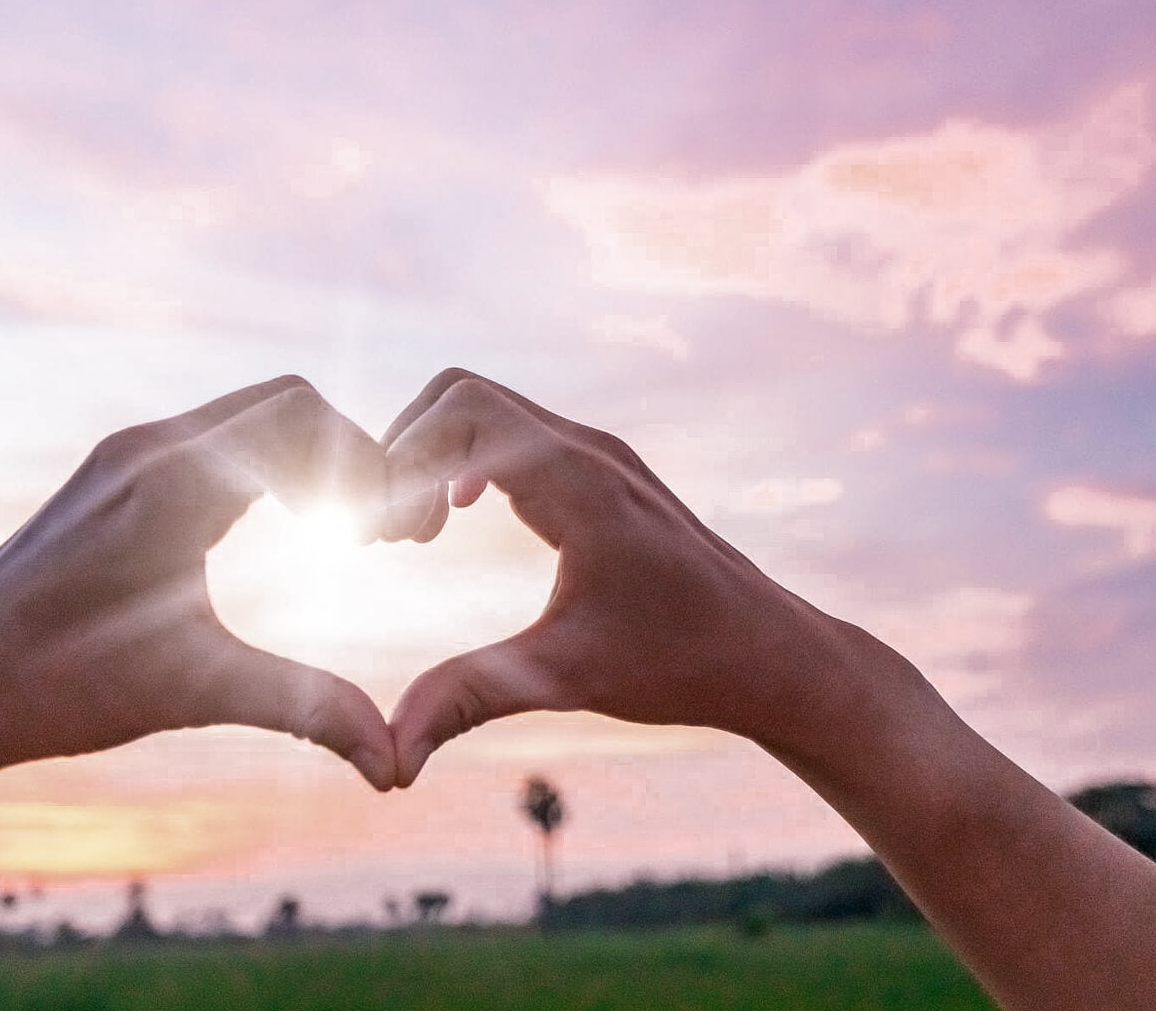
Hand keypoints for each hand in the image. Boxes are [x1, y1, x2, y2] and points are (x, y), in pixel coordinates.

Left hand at [0, 375, 396, 788]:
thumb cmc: (56, 686)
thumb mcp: (197, 692)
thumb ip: (306, 710)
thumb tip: (394, 764)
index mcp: (173, 481)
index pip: (303, 417)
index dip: (369, 466)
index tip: (393, 540)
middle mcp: (149, 449)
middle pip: (287, 403)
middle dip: (350, 459)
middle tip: (380, 538)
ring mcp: (126, 457)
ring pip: (248, 418)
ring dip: (309, 463)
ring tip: (343, 536)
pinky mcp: (113, 479)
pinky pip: (213, 443)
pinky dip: (267, 470)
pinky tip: (280, 533)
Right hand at [381, 369, 842, 784]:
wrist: (771, 655)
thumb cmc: (681, 662)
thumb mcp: (566, 677)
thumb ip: (471, 699)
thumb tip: (391, 760)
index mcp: (577, 480)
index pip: (460, 412)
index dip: (400, 461)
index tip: (384, 539)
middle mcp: (587, 449)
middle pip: (461, 395)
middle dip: (406, 451)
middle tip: (390, 535)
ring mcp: (596, 456)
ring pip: (486, 410)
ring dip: (434, 456)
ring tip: (415, 536)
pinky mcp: (600, 475)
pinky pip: (513, 435)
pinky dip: (465, 463)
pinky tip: (455, 522)